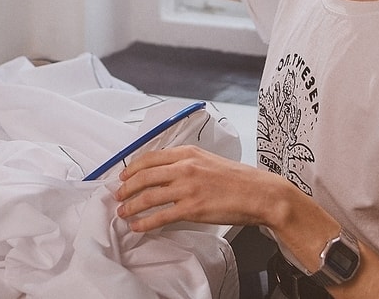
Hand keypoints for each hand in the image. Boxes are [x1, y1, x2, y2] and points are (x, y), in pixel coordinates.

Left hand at [114, 145, 286, 231]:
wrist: (259, 193)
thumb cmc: (238, 179)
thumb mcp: (208, 160)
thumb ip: (187, 163)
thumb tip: (167, 173)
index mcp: (188, 153)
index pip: (150, 158)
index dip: (132, 168)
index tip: (124, 176)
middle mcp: (184, 167)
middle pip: (144, 176)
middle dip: (126, 187)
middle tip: (118, 195)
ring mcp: (187, 188)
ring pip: (148, 196)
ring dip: (131, 206)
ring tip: (123, 212)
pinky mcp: (192, 208)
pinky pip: (160, 216)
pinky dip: (145, 222)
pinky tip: (138, 226)